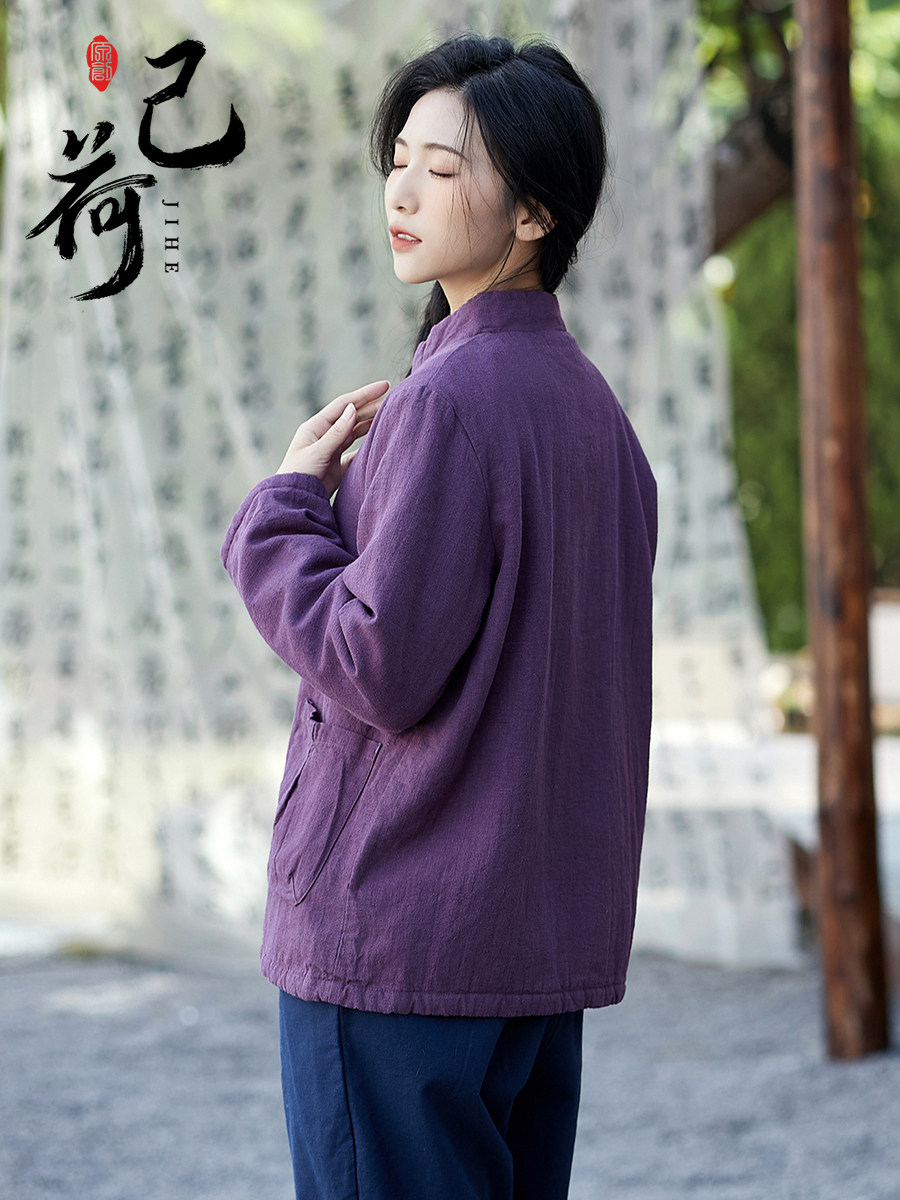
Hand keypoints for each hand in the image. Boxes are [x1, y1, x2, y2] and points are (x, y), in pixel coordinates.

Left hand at [275, 379, 390, 497]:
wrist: (292, 501)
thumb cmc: (298, 475)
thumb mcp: (318, 452)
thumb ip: (337, 433)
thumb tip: (352, 408)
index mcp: (316, 427)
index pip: (344, 404)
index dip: (365, 394)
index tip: (384, 386)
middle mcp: (324, 435)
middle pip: (351, 416)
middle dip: (371, 407)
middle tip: (393, 401)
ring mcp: (331, 450)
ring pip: (354, 432)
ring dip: (370, 423)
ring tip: (388, 416)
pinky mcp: (337, 466)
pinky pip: (355, 452)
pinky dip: (367, 446)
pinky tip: (379, 441)